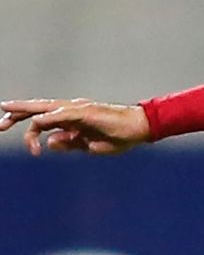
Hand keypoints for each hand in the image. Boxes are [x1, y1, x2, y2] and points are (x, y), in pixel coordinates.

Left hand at [1, 99, 151, 155]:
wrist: (140, 128)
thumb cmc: (119, 137)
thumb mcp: (89, 146)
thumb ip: (69, 143)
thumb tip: (48, 142)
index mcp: (71, 118)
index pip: (42, 117)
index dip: (24, 123)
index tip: (18, 138)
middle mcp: (71, 110)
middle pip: (38, 109)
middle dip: (16, 113)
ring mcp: (78, 109)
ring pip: (45, 108)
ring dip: (25, 112)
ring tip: (6, 114)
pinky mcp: (85, 113)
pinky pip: (62, 114)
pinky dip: (48, 118)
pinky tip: (37, 122)